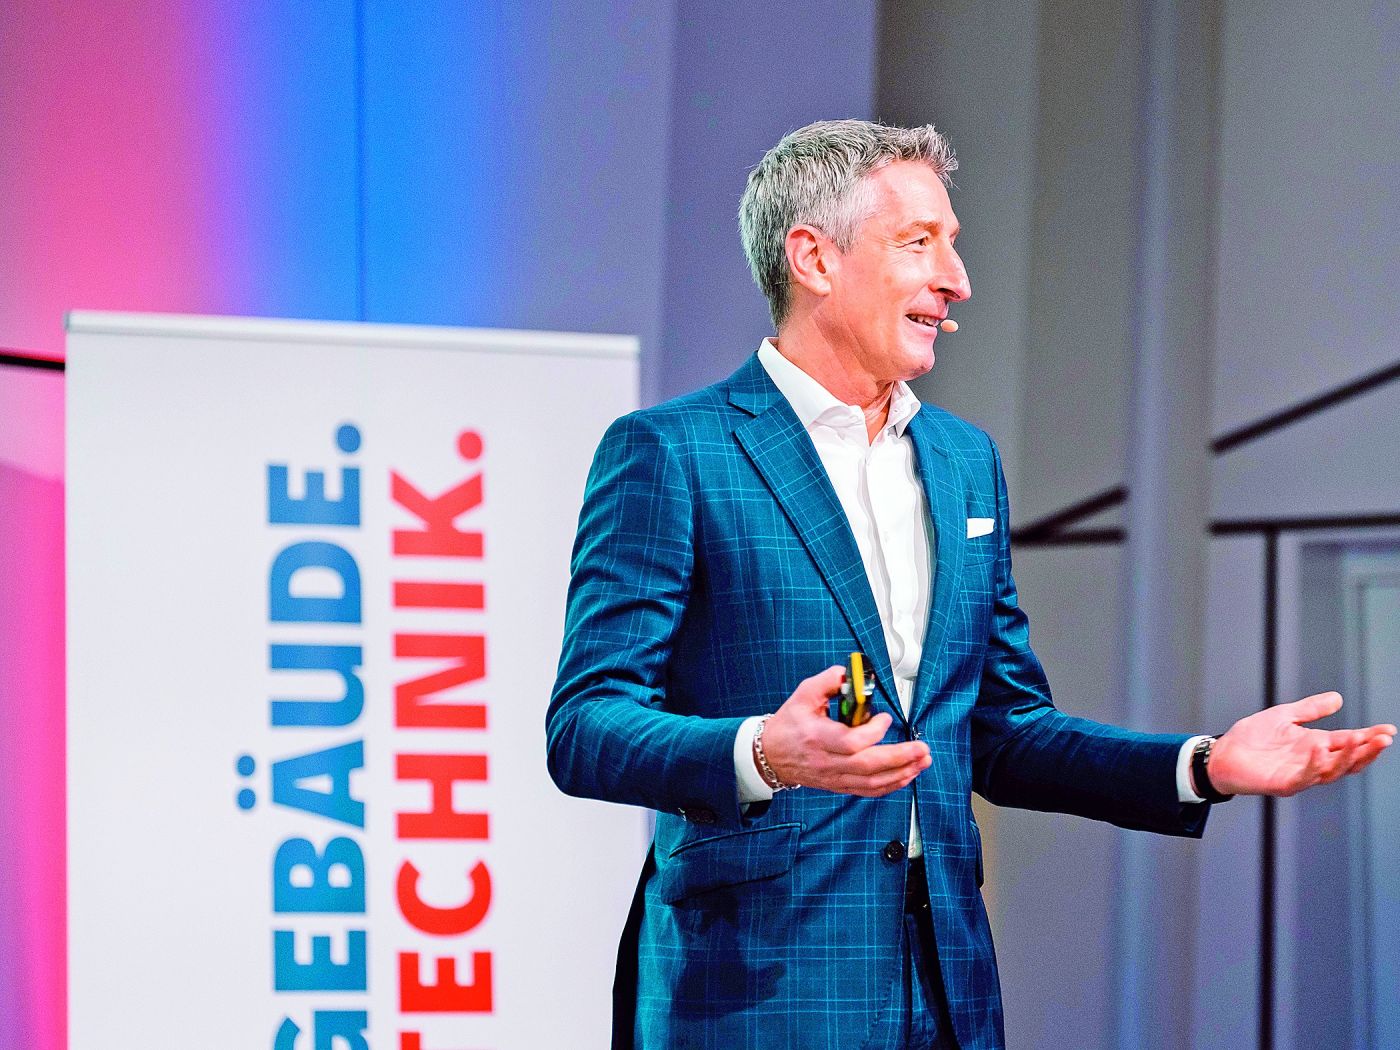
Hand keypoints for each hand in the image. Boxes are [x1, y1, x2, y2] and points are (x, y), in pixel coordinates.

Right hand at [760, 665, 930, 795]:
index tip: (884, 718)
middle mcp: (827, 761)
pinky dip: (891, 784)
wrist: (771, 755)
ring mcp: (834, 776)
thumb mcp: (803, 695)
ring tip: (922, 760)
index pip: (850, 742)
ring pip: (872, 782)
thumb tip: (849, 675)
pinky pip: (869, 790)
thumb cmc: (789, 725)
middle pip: (867, 766)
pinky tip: (907, 774)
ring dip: (902, 772)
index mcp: (817, 737)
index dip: (873, 732)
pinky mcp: (839, 785)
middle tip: (921, 748)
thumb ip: (827, 681)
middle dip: (899, 757)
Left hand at [1208, 691, 1395, 796]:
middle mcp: (1313, 762)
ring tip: (1361, 742)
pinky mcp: (1284, 784)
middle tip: (1384, 738)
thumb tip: (1338, 698)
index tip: (1388, 729)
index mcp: (1316, 745)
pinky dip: (1314, 764)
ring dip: (1347, 758)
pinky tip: (1321, 750)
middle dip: (1367, 750)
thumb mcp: (1285, 716)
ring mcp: (1300, 774)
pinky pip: (1304, 776)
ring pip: (1332, 771)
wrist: (1222, 754)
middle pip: (1348, 760)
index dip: (1370, 738)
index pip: (1350, 743)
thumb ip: (1310, 709)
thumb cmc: (1252, 738)